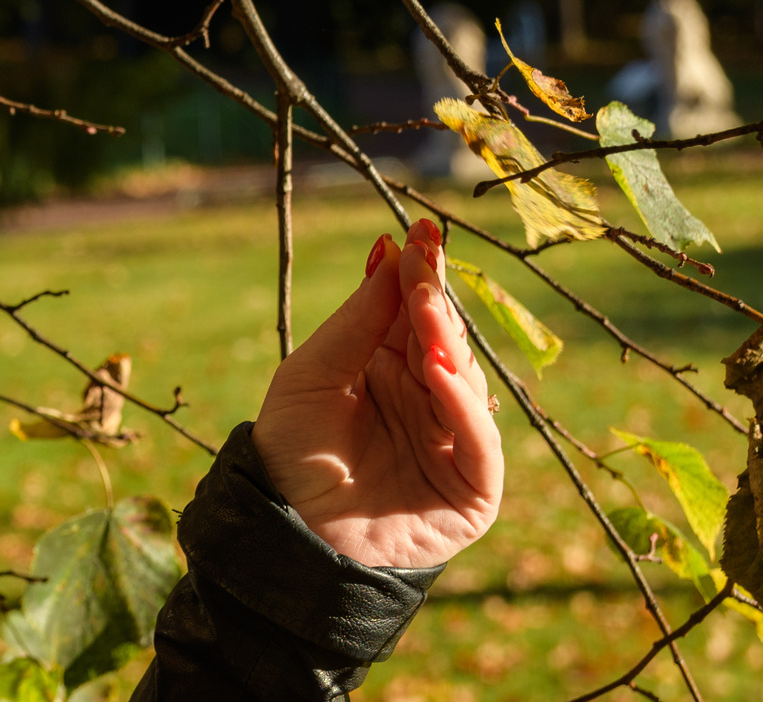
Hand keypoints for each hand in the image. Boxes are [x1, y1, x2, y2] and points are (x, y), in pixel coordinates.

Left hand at [251, 217, 503, 569]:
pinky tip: (436, 370)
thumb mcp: (315, 371)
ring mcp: (454, 443)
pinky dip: (462, 405)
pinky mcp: (473, 490)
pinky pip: (478, 442)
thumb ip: (359, 318)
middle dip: (433, 300)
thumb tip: (389, 248)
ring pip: (465, 381)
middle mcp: (428, 402)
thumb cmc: (293, 450)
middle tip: (423, 259)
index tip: (421, 231)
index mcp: (392, 371)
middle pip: (444, 341)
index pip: (416, 314)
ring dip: (445, 341)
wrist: (283, 530)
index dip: (421, 274)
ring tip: (423, 306)